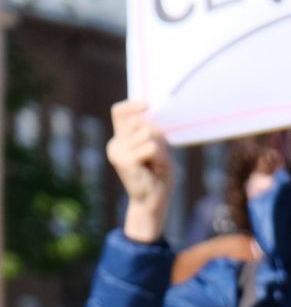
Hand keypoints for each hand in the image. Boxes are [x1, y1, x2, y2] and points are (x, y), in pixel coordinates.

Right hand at [107, 100, 172, 241]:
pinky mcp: (124, 161)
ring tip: (156, 164)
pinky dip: (160, 157)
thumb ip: (152, 133)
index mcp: (120, 139)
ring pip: (148, 133)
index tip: (149, 105)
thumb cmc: (158, 176)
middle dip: (158, 134)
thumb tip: (154, 114)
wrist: (153, 202)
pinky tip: (154, 169)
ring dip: (161, 148)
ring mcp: (117, 152)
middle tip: (158, 155)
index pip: (120, 112)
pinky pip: (151, 147)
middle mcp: (115, 144)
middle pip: (140, 121)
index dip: (133, 105)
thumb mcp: (157, 150)